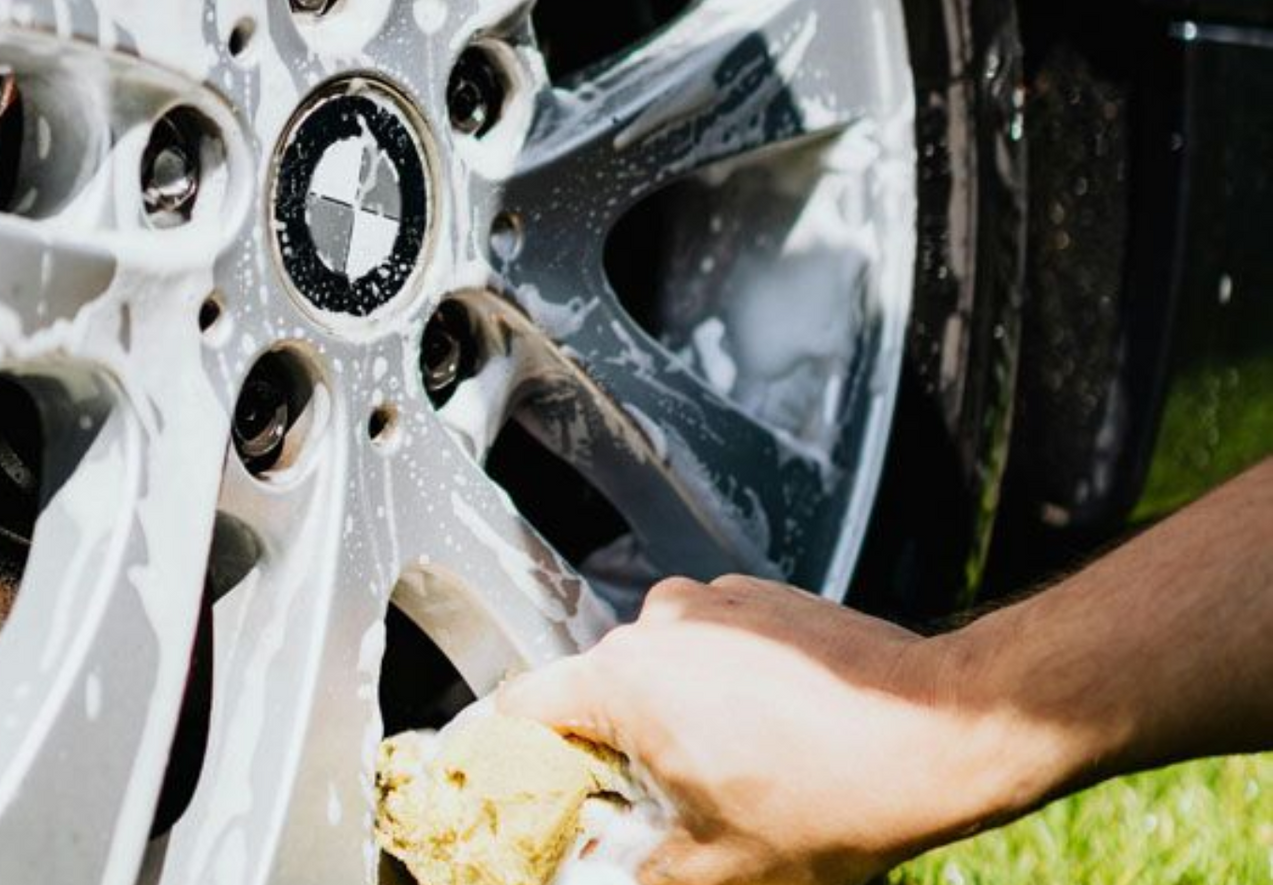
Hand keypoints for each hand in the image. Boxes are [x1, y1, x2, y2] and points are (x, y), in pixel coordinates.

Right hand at [498, 575, 1003, 884]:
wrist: (936, 730)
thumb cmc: (834, 795)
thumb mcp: (718, 872)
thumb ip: (637, 873)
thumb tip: (602, 872)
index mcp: (623, 683)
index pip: (522, 707)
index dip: (519, 756)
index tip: (542, 791)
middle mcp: (656, 625)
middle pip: (594, 688)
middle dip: (614, 745)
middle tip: (660, 801)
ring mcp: (711, 601)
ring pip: (656, 664)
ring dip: (672, 711)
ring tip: (732, 765)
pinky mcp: (759, 597)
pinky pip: (709, 641)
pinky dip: (721, 680)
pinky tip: (771, 727)